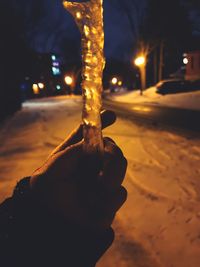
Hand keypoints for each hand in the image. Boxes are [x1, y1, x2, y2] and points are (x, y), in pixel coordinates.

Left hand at [30, 110, 126, 231]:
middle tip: (103, 170)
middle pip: (114, 151)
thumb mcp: (55, 165)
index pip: (92, 134)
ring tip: (95, 189)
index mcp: (79, 153)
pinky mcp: (110, 198)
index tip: (110, 115)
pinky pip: (119, 193)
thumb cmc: (48, 190)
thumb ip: (75, 150)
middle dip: (112, 158)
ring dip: (110, 179)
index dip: (102, 122)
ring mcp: (103, 180)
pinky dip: (108, 199)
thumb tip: (92, 141)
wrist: (53, 219)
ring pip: (121, 169)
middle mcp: (93, 163)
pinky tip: (93, 204)